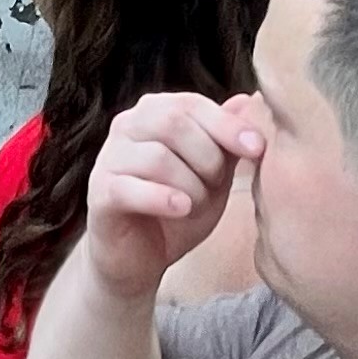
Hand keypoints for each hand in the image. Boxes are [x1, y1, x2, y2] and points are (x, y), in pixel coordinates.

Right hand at [78, 88, 259, 297]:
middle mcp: (127, 126)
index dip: (227, 125)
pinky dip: (162, 199)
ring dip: (190, 185)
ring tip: (196, 205)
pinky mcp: (100, 193)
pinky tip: (181, 209)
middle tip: (217, 185)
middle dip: (208, 157)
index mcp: (154, 112)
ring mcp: (109, 158)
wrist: (141, 259)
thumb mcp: (214, 175)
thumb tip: (252, 99)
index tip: (257, 148)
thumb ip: (228, 141)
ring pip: (157, 157)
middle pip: (173, 122)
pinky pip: (131, 188)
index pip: (191, 103)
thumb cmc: (179, 208)